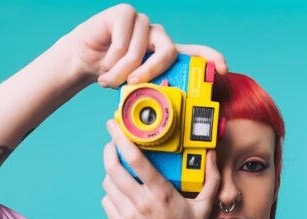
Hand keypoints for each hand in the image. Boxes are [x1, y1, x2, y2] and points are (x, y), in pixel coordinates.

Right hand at [64, 3, 227, 87]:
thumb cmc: (113, 74)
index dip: (212, 58)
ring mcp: (142, 23)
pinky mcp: (125, 14)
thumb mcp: (134, 88)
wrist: (83, 59)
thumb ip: (150, 93)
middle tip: (134, 84)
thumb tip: (164, 116)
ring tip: (107, 80)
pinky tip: (102, 63)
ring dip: (120, 72)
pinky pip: (122, 41)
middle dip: (151, 72)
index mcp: (166, 54)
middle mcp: (158, 37)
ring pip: (139, 51)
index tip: (223, 69)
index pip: (196, 52)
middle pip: (168, 52)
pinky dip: (110, 60)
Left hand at [100, 118, 220, 218]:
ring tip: (119, 169)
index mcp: (161, 193)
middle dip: (109, 151)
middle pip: (113, 169)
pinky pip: (107, 200)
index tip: (114, 126)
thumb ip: (211, 178)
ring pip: (108, 184)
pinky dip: (111, 192)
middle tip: (111, 143)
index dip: (121, 140)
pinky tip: (120, 192)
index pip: (136, 160)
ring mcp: (128, 215)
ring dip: (111, 173)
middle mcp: (141, 202)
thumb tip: (213, 154)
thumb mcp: (204, 204)